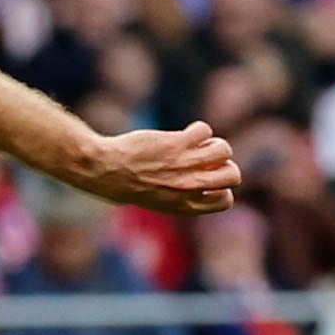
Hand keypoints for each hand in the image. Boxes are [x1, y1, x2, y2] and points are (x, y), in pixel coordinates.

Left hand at [67, 122, 242, 218]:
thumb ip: (180, 197)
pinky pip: (204, 131)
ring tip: (198, 144)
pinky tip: (184, 133)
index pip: (225, 201)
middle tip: (207, 160)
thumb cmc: (121, 184)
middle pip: (233, 175)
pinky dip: (198, 129)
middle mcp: (189, 187)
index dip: (221, 189)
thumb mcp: (155, 200)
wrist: (100, 170)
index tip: (206, 180)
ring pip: (224, 150)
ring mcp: (184, 165)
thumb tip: (200, 186)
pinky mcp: (177, 144)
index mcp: (185, 205)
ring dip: (214, 144)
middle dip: (225, 165)